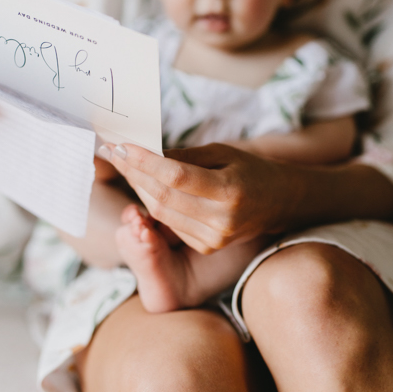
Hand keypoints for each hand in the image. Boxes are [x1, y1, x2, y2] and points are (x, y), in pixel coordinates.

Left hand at [98, 142, 299, 253]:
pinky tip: (143, 184)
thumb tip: (145, 152)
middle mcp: (221, 220)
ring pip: (160, 212)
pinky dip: (153, 202)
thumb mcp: (222, 153)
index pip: (176, 177)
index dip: (145, 162)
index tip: (121, 145)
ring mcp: (213, 238)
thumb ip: (185, 156)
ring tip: (123, 164)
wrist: (279, 203)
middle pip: (162, 197)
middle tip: (113, 151)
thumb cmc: (250, 170)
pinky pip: (169, 223)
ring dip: (137, 187)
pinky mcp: (206, 246)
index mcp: (229, 191)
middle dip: (133, 172)